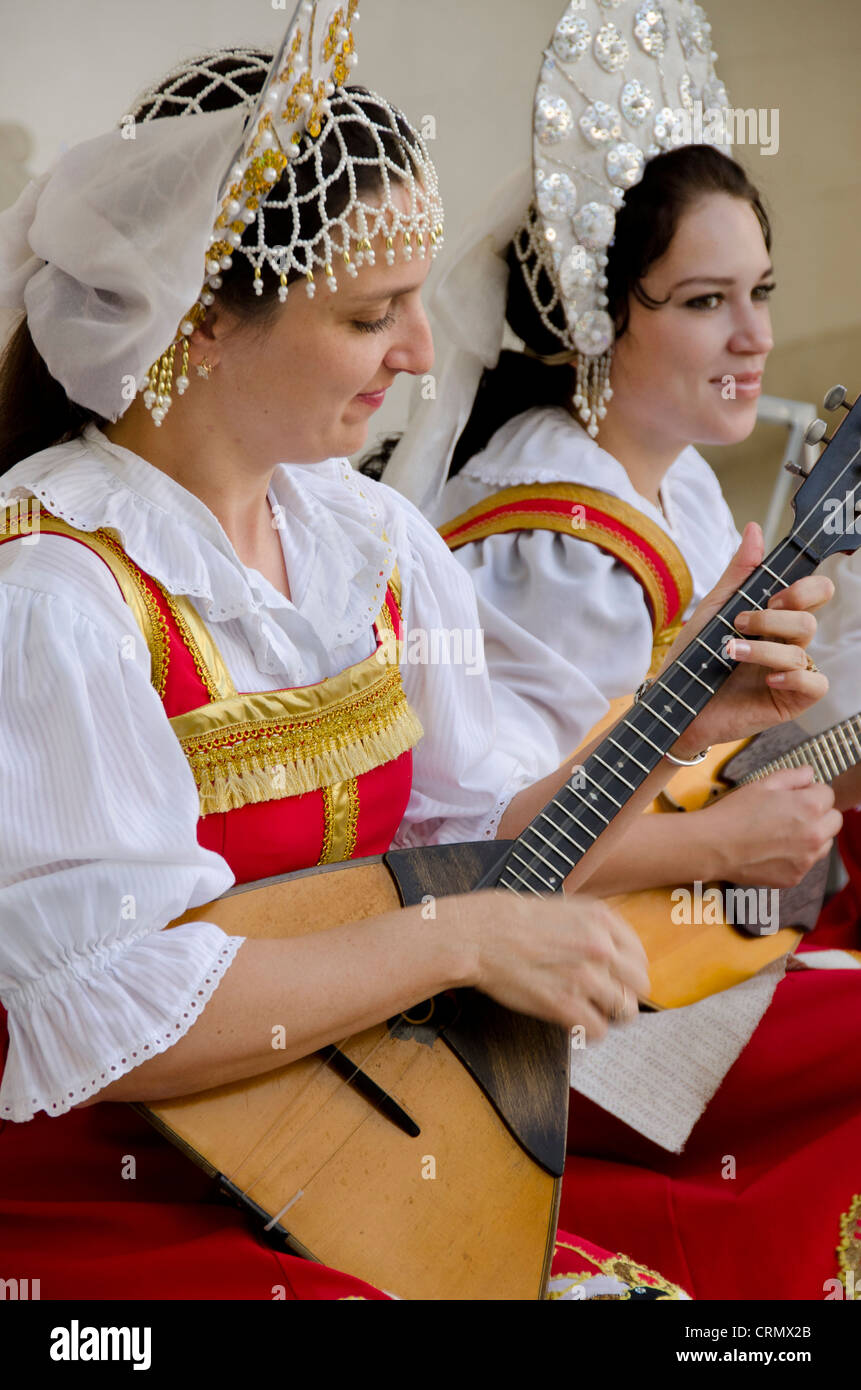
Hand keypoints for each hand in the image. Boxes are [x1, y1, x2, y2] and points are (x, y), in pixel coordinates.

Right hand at [462, 889, 648, 1040]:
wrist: (481, 935)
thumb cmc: (513, 921)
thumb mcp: (565, 909)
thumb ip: (594, 929)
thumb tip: (615, 953)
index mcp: (602, 920)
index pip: (639, 957)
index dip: (630, 973)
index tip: (619, 981)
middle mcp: (601, 948)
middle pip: (639, 986)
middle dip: (625, 994)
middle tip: (608, 1000)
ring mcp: (586, 978)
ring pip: (624, 1011)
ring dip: (608, 1014)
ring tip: (591, 1011)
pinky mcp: (566, 1005)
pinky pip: (598, 1030)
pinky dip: (589, 1031)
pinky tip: (576, 1022)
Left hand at [662, 523, 832, 757]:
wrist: (675, 702)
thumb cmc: (693, 659)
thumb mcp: (713, 610)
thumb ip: (739, 573)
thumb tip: (755, 529)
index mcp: (775, 617)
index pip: (814, 591)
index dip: (803, 588)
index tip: (770, 596)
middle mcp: (787, 642)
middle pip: (809, 617)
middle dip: (775, 616)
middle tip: (743, 622)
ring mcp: (790, 671)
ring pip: (803, 647)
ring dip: (765, 647)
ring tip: (731, 651)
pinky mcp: (790, 700)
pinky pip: (815, 683)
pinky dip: (793, 677)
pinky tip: (767, 679)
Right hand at [704, 766, 841, 886]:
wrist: (713, 847)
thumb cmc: (734, 813)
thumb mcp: (762, 784)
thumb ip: (792, 776)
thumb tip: (810, 774)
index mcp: (810, 807)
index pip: (828, 794)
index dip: (811, 792)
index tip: (795, 796)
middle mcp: (815, 834)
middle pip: (834, 821)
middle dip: (819, 815)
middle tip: (793, 815)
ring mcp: (806, 859)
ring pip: (824, 844)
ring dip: (812, 837)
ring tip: (783, 834)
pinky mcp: (795, 877)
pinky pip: (806, 863)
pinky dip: (795, 857)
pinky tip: (772, 850)